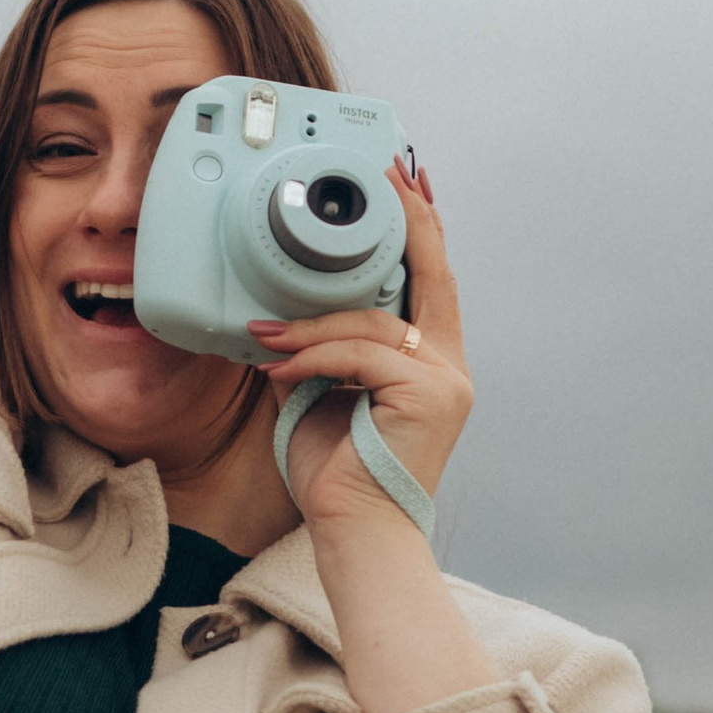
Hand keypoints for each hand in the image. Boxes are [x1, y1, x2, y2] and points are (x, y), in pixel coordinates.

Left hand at [247, 162, 472, 543]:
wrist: (357, 533)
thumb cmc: (339, 473)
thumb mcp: (323, 394)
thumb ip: (320, 350)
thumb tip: (278, 311)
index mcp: (430, 363)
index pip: (431, 281)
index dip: (421, 227)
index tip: (406, 182)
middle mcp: (448, 366)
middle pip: (431, 275)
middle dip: (408, 220)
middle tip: (383, 178)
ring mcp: (445, 381)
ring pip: (373, 322)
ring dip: (310, 326)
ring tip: (264, 338)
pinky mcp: (428, 396)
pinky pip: (360, 355)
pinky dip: (313, 359)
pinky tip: (279, 373)